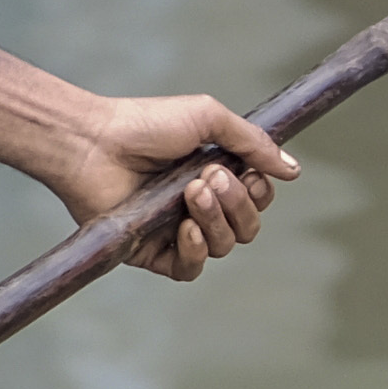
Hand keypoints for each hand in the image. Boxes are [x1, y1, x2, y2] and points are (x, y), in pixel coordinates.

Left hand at [48, 93, 294, 281]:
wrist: (93, 143)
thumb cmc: (145, 124)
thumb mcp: (209, 118)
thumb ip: (254, 143)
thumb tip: (294, 169)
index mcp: (215, 175)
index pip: (258, 199)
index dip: (258, 191)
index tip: (244, 172)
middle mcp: (199, 205)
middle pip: (247, 227)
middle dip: (237, 203)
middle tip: (207, 177)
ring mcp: (177, 230)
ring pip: (224, 246)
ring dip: (216, 220)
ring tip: (190, 193)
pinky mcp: (152, 252)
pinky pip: (190, 270)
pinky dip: (196, 252)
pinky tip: (186, 229)